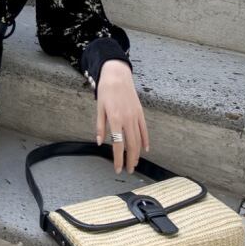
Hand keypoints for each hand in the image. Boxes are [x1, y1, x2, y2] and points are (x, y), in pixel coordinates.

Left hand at [95, 59, 148, 174]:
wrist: (117, 75)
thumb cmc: (106, 91)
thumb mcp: (99, 108)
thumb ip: (100, 126)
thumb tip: (100, 142)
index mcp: (115, 119)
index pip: (118, 145)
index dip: (118, 159)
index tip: (118, 169)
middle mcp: (127, 119)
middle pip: (131, 145)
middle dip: (130, 160)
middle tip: (129, 170)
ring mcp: (135, 116)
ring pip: (139, 140)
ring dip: (137, 154)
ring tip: (135, 163)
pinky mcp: (140, 113)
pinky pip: (144, 130)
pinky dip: (145, 141)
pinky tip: (145, 149)